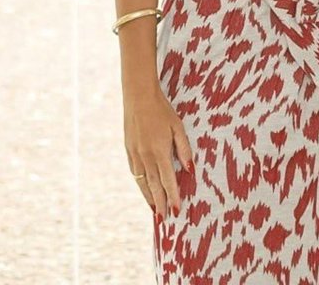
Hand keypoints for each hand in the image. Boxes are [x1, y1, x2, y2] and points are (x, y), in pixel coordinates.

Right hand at [124, 83, 193, 215]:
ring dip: (149, 198)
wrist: (138, 97)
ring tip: (155, 212)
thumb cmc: (162, 110)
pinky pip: (135, 173)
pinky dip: (140, 185)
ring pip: (143, 183)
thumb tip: (190, 170)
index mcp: (160, 151)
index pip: (168, 180)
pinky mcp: (128, 151)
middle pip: (154, 186)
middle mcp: (146, 157)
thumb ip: (184, 149)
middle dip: (161, 204)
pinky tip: (145, 190)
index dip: (174, 196)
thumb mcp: (178, 127)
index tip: (177, 210)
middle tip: (165, 220)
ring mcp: (135, 155)